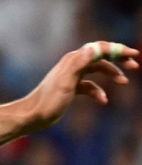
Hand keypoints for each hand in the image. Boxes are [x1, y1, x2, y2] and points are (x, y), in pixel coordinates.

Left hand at [20, 41, 139, 129]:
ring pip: (97, 70)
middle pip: (100, 57)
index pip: (100, 48)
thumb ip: (79, 64)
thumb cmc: (48, 100)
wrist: (31, 116)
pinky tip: (103, 101)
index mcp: (73, 60)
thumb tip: (94, 48)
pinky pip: (89, 86)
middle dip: (118, 59)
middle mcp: (73, 65)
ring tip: (124, 83)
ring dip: (112, 74)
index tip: (134, 55)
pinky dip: (98, 91)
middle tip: (135, 66)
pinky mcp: (70, 89)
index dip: (118, 50)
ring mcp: (72, 77)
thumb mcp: (66, 81)